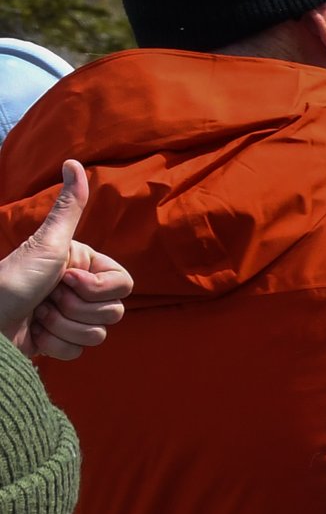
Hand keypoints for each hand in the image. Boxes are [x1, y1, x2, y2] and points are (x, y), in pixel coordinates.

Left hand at [0, 162, 133, 361]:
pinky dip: (55, 344)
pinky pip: (80, 351)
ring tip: (36, 316)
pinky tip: (35, 334)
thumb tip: (73, 162)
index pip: (124, 284)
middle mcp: (80, 292)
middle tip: (47, 298)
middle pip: (114, 311)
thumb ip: (69, 207)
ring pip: (99, 334)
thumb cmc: (13, 280)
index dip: (97, 288)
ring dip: (62, 327)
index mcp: (84, 267)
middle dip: (76, 309)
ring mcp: (71, 318)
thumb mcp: (48, 243)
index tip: (65, 279)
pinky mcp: (61, 342)